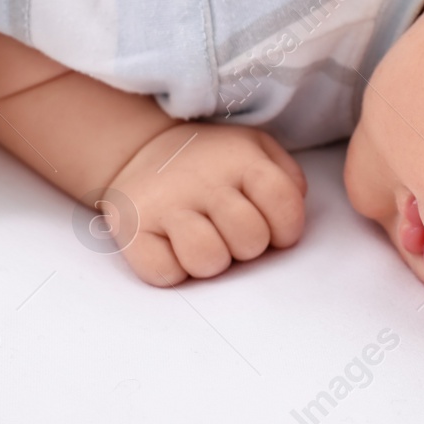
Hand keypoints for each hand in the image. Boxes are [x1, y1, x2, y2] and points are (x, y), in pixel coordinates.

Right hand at [99, 122, 306, 285]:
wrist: (143, 150)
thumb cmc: (214, 162)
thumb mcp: (257, 150)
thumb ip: (287, 178)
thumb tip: (291, 214)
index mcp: (240, 160)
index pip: (284, 204)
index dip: (286, 227)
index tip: (271, 227)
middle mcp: (203, 180)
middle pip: (250, 238)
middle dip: (247, 245)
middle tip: (229, 231)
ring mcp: (165, 203)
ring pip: (207, 259)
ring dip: (210, 261)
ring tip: (202, 241)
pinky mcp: (132, 227)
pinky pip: (163, 273)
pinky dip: (171, 270)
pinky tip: (170, 248)